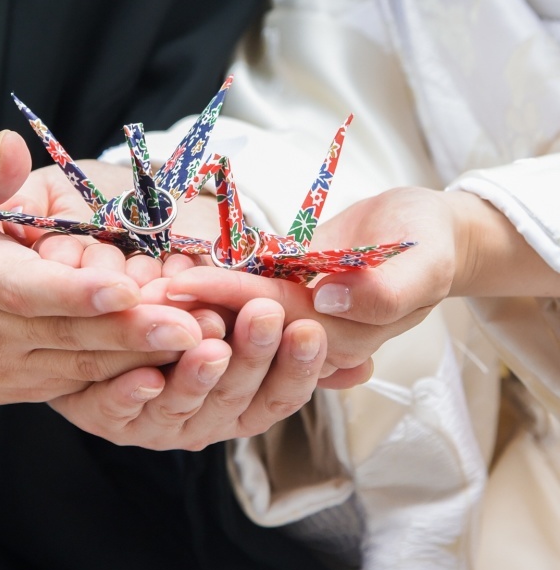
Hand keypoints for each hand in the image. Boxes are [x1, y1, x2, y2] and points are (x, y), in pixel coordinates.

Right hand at [0, 132, 204, 416]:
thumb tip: (11, 145)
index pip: (26, 289)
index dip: (76, 292)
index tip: (124, 287)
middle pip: (71, 337)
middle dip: (136, 334)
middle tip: (197, 327)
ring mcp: (11, 366)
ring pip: (86, 368)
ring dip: (145, 360)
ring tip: (207, 347)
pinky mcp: (26, 386)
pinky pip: (82, 386)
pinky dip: (128, 380)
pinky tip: (177, 368)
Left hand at [51, 301, 330, 449]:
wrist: (94, 340)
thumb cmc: (184, 332)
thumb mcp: (240, 325)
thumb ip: (288, 338)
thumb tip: (363, 367)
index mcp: (242, 407)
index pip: (280, 396)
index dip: (297, 368)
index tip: (310, 329)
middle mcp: (204, 424)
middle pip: (236, 399)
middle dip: (254, 358)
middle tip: (266, 316)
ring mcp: (154, 425)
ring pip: (181, 406)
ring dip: (198, 377)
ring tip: (211, 345)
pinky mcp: (104, 416)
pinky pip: (117, 411)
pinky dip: (130, 395)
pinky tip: (144, 374)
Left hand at [152, 184, 559, 379]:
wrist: (425, 230)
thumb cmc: (429, 242)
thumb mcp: (425, 263)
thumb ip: (387, 292)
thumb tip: (330, 306)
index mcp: (343, 339)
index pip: (279, 326)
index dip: (231, 306)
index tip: (186, 287)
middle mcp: (308, 336)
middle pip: (244, 327)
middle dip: (194, 308)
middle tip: (143, 289)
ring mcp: (289, 317)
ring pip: (233, 313)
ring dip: (190, 301)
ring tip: (140, 283)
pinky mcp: (278, 291)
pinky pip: (236, 289)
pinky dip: (202, 280)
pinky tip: (161, 267)